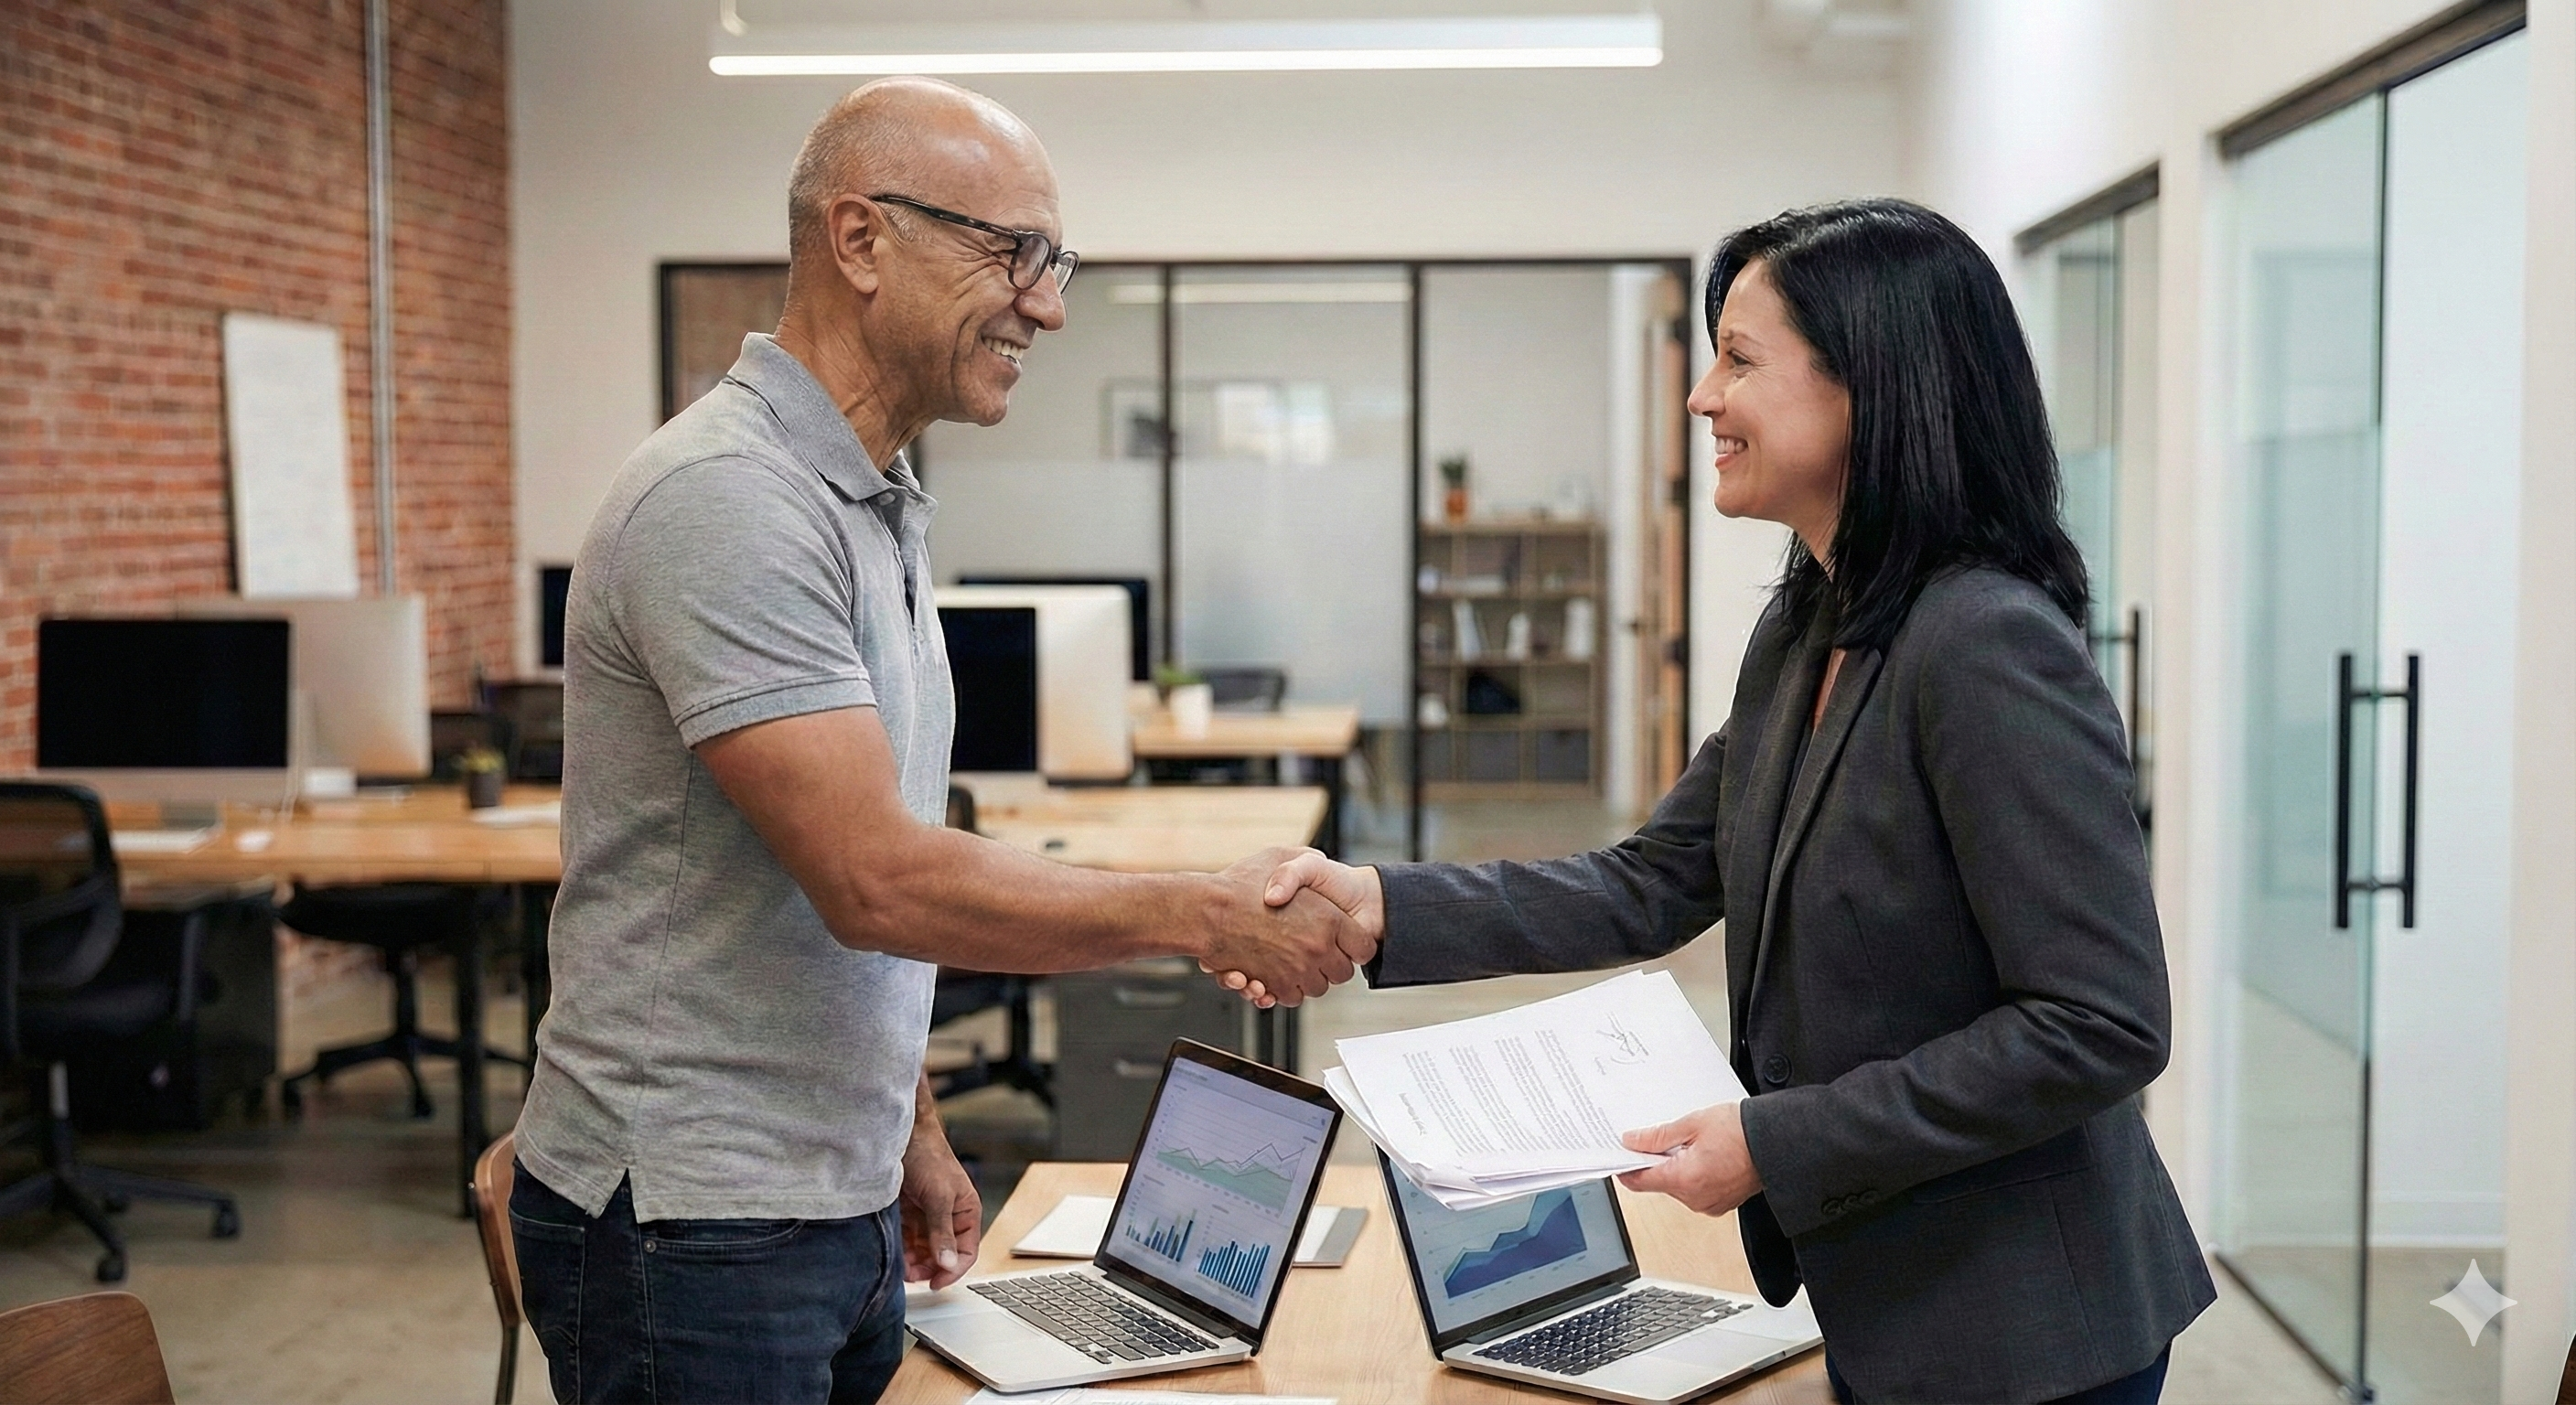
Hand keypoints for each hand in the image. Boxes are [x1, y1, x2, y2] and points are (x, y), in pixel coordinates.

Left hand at [898, 1120, 981, 1289]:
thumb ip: (943, 1232)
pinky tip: (894, 1255)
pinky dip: (902, 1250)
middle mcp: (949, 1217)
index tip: (935, 1283)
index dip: (953, 1270)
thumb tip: (948, 1263)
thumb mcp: (938, 1197)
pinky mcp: (909, 1214)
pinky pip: (908, 1240)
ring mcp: (928, 1216)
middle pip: (943, 1255)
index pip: (967, 1252)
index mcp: (966, 1212)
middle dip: (929, 1267)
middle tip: (912, 1276)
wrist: (900, 1134)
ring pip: (924, 1251)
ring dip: (913, 1261)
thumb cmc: (928, 1156)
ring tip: (900, 1267)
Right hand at [1220, 853, 1384, 1006]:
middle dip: (1332, 965)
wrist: (1207, 911)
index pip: (1363, 947)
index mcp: (1329, 918)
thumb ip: (1306, 859)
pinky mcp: (1275, 985)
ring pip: (1317, 988)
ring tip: (1293, 960)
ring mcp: (1297, 969)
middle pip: (1342, 973)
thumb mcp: (1281, 856)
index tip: (1347, 944)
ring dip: (1308, 978)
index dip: (1355, 946)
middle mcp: (1318, 947)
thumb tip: (1321, 861)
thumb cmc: (1239, 885)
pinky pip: (1292, 997)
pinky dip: (1285, 989)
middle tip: (1317, 953)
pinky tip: (1277, 971)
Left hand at [1617, 1101, 1762, 1217]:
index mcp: (1685, 1180)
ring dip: (1676, 1168)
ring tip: (1692, 1145)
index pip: (1640, 1181)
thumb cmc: (1742, 1131)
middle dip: (1656, 1162)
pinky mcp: (1721, 1204)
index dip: (1625, 1167)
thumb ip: (1657, 1136)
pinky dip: (1693, 1175)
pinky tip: (1704, 1156)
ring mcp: (1709, 1204)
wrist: (1777, 1143)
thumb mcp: (1692, 1124)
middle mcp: (1695, 1199)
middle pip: (1659, 1183)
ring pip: (1677, 1187)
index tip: (1620, 1156)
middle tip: (1663, 1138)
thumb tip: (1632, 1141)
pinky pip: (1695, 1191)